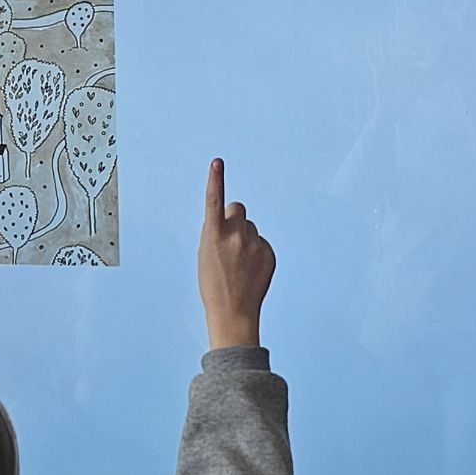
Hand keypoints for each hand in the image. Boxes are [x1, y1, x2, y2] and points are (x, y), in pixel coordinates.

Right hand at [198, 159, 275, 349]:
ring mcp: (255, 245)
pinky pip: (261, 242)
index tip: (217, 163)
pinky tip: (249, 270)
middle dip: (234, 217)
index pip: (214, 201)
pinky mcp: (269, 253)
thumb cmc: (213, 282)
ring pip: (250, 227)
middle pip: (238, 209)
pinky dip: (256, 251)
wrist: (233, 312)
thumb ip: (218, 232)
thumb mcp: (206, 253)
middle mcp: (236, 236)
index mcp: (214, 235)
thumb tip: (236, 219)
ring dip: (245, 237)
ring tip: (238, 262)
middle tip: (228, 238)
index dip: (215, 180)